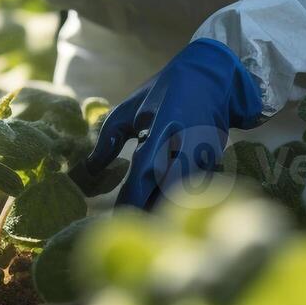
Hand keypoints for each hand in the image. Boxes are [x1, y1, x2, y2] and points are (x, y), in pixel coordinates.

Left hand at [80, 38, 264, 209]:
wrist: (212, 75)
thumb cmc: (164, 92)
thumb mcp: (130, 109)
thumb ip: (109, 139)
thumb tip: (90, 171)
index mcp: (164, 128)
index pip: (146, 171)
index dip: (133, 197)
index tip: (116, 217)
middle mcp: (187, 144)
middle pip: (170, 190)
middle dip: (151, 212)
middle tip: (130, 229)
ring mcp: (205, 154)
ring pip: (186, 194)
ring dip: (166, 210)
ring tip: (145, 226)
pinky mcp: (215, 160)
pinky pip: (195, 188)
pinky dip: (179, 201)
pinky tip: (164, 211)